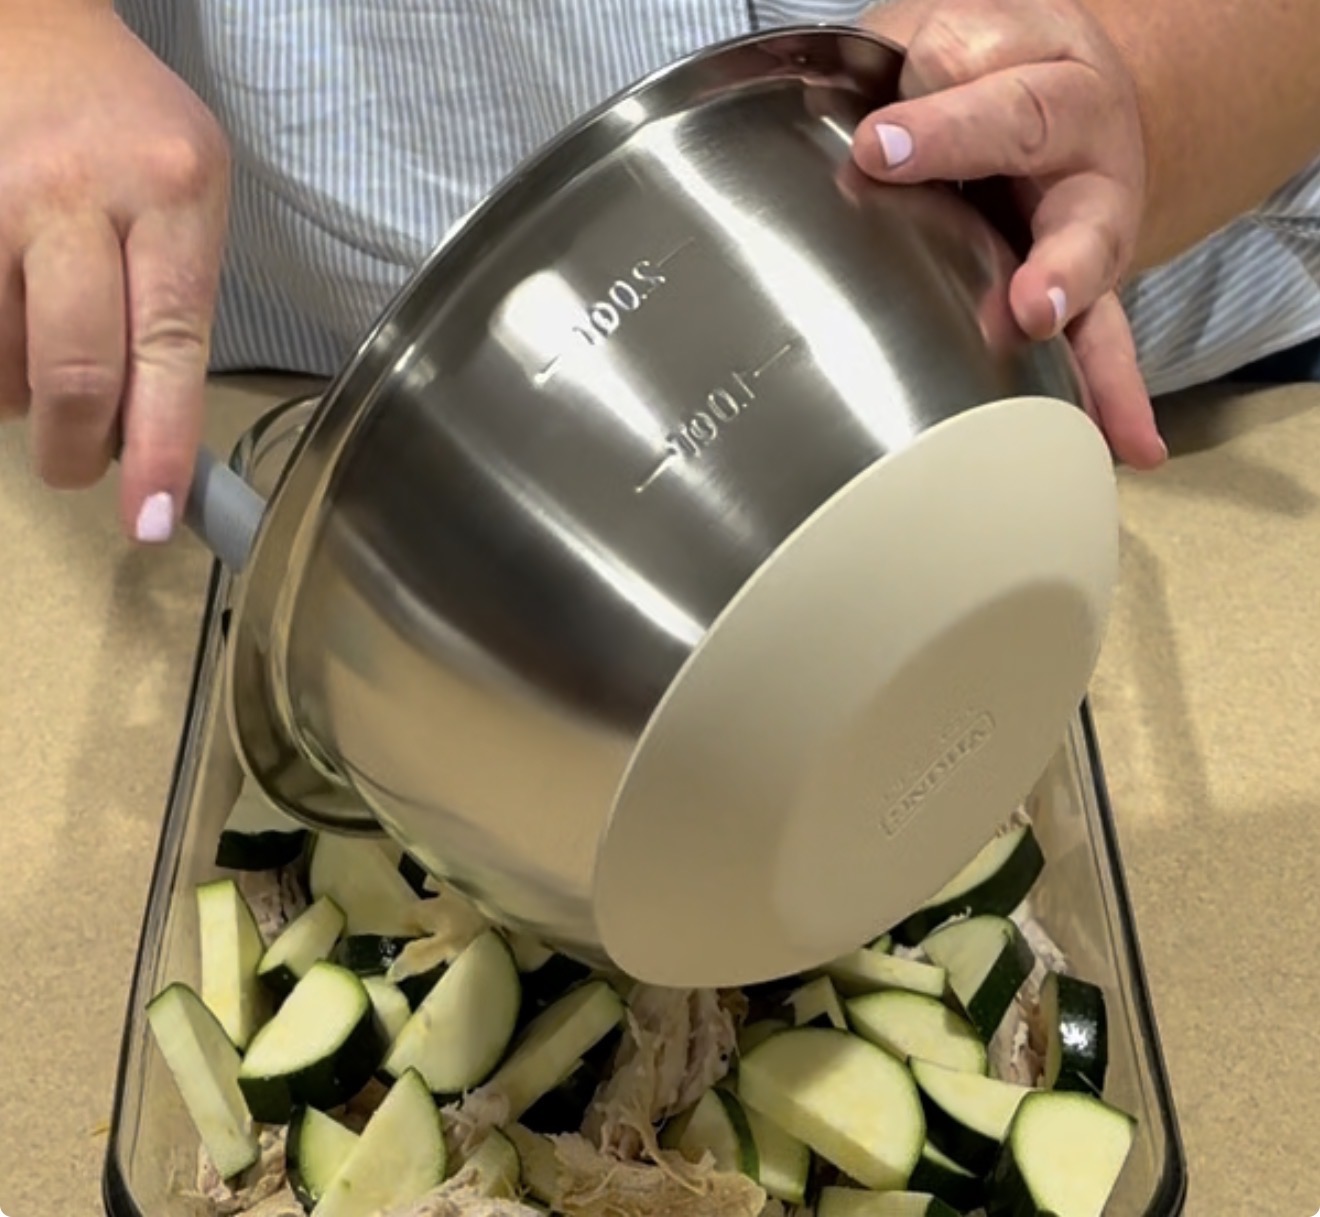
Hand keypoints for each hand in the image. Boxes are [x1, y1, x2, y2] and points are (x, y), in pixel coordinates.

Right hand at [0, 1, 230, 539]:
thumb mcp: (191, 195)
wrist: (29, 24)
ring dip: (21, 395)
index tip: (149, 519)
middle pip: (76, 370)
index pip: (172, 348)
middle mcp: (78, 191)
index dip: (158, 447)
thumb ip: (178, 304)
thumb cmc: (126, 127)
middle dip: (75, 447)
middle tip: (76, 467)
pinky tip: (8, 329)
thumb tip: (152, 434)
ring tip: (41, 357)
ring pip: (1, 363)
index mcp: (173, 192)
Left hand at [854, 0, 1167, 469]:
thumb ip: (898, 63)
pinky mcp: (1084, 284)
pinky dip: (1114, 389)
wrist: (1068, 94)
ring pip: (1084, 241)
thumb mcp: (941, 41)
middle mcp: (1075, 131)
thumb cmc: (984, 72)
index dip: (932, 118)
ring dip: (1063, 281)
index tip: (873, 147)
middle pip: (1037, 138)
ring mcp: (1086, 213)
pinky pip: (1103, 335)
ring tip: (1038, 315)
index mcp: (1034, 60)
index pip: (979, 72)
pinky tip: (1132, 443)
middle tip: (940, 210)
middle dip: (977, 156)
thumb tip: (849, 121)